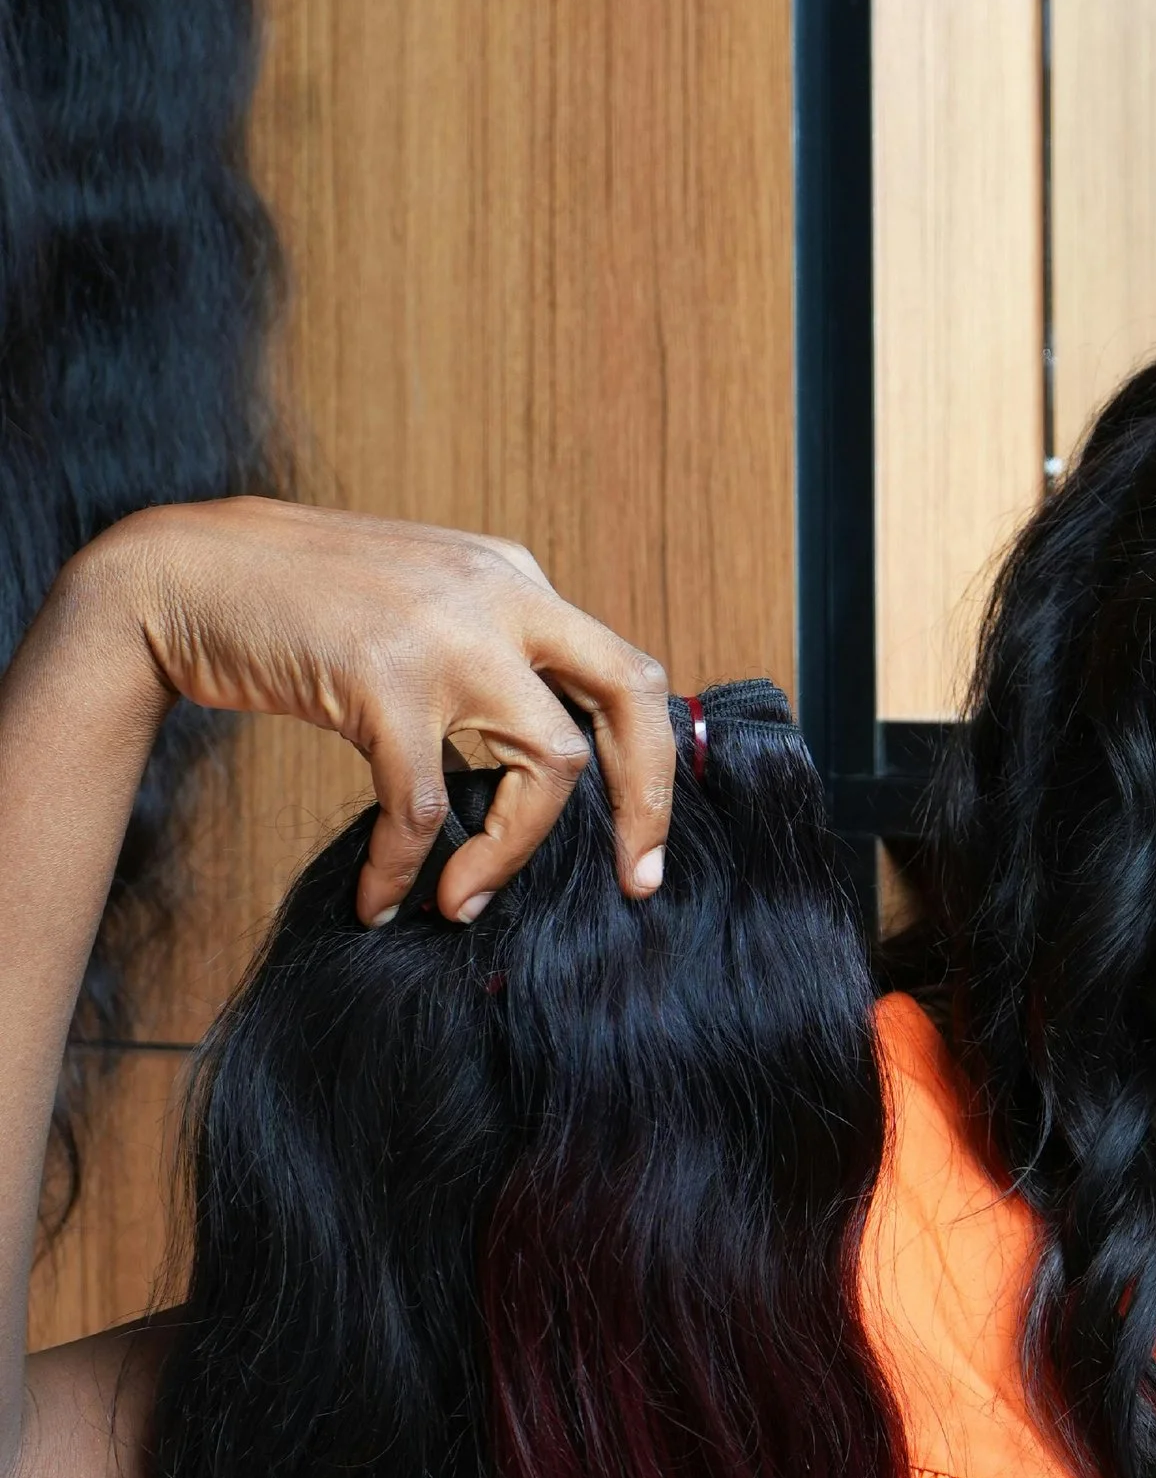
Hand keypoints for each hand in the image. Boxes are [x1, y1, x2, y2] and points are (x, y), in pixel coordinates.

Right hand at [75, 497, 676, 925]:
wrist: (182, 575)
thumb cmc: (296, 608)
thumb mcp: (421, 604)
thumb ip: (487, 652)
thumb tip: (546, 752)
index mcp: (514, 579)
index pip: (623, 670)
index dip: (650, 762)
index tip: (640, 842)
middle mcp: (499, 594)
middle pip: (629, 696)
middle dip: (645, 800)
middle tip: (634, 881)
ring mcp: (446, 632)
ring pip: (550, 761)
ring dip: (515, 852)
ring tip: (464, 903)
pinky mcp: (383, 679)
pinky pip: (424, 806)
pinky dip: (404, 867)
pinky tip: (380, 898)